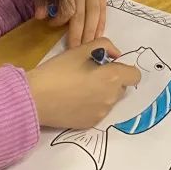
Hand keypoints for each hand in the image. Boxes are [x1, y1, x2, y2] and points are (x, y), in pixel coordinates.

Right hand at [26, 38, 140, 128]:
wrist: (35, 98)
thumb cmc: (58, 70)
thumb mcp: (81, 49)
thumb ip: (105, 46)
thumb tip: (116, 55)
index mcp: (113, 77)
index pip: (135, 75)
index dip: (125, 69)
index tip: (110, 67)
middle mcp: (111, 97)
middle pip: (122, 87)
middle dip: (112, 80)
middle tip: (90, 75)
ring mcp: (102, 112)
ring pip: (110, 99)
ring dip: (102, 93)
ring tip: (79, 88)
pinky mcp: (91, 123)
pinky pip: (99, 111)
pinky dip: (92, 105)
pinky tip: (74, 101)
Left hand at [35, 0, 107, 48]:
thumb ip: (42, 1)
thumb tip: (40, 16)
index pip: (67, 8)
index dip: (60, 20)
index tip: (52, 25)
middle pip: (82, 14)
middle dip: (79, 34)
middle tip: (76, 49)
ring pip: (95, 13)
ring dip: (92, 32)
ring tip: (88, 46)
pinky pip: (103, 10)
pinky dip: (101, 24)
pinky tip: (97, 36)